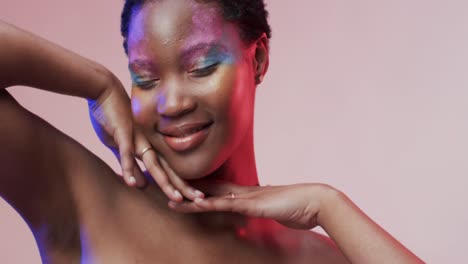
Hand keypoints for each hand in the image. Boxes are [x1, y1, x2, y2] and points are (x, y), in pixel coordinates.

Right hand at [88, 74, 203, 201]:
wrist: (105, 91)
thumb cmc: (113, 119)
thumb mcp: (121, 146)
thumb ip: (129, 164)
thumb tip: (138, 184)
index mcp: (149, 148)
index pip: (167, 171)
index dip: (179, 185)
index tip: (193, 199)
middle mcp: (148, 145)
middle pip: (168, 170)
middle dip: (182, 187)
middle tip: (200, 200)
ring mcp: (138, 139)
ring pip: (154, 164)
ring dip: (165, 182)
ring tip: (176, 198)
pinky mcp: (124, 133)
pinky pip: (127, 153)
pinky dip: (130, 168)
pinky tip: (132, 183)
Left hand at [168, 180, 338, 229]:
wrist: (315, 202)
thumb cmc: (298, 207)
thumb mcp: (275, 209)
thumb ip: (263, 207)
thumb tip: (257, 209)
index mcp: (247, 194)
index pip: (218, 189)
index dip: (200, 188)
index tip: (182, 188)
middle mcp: (243, 192)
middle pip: (209, 189)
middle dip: (188, 190)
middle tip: (167, 188)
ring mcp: (247, 197)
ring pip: (212, 196)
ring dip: (191, 198)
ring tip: (170, 200)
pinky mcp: (252, 204)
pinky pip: (227, 205)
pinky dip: (211, 204)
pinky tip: (196, 204)